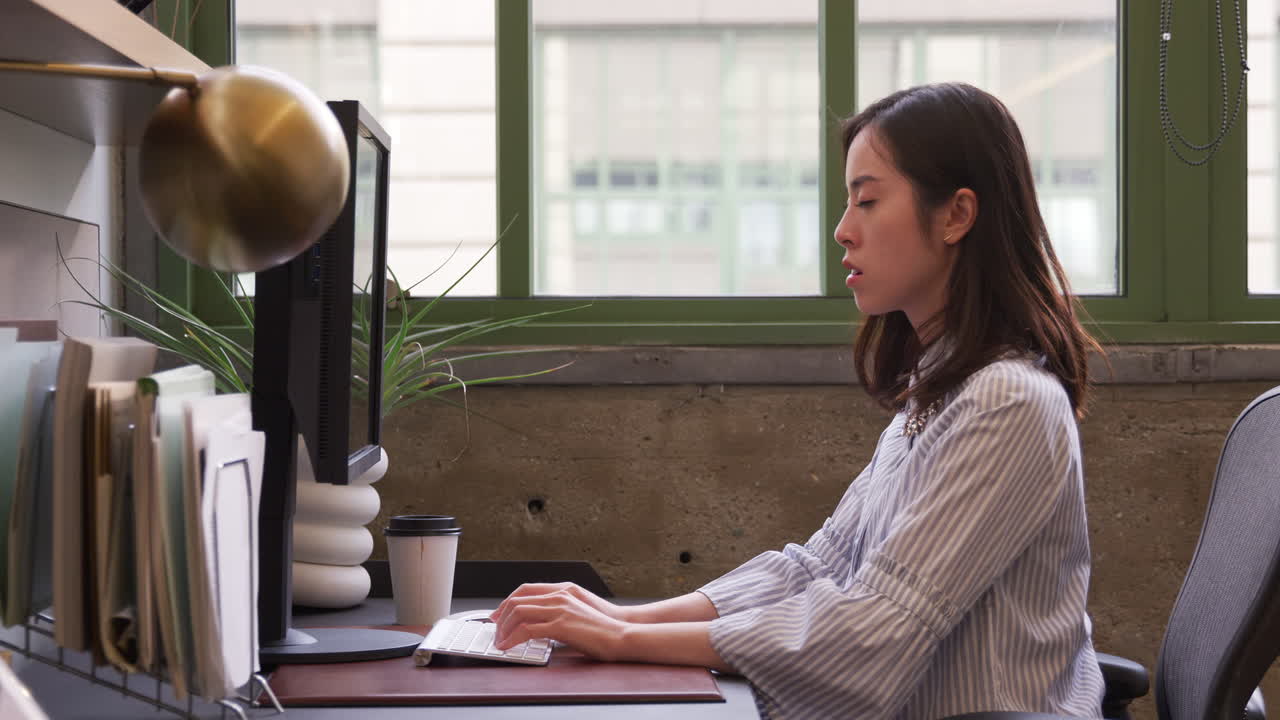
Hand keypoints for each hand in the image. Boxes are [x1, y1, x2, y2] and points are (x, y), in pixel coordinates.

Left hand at [489, 583, 630, 660]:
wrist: (621, 634)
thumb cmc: (602, 627)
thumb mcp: (577, 612)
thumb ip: (559, 611)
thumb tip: (539, 622)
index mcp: (563, 590)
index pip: (525, 589)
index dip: (507, 602)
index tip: (498, 615)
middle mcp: (559, 596)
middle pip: (517, 600)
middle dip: (500, 617)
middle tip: (494, 631)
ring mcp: (560, 609)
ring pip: (519, 613)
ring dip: (503, 629)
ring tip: (500, 641)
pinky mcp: (561, 625)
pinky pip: (527, 630)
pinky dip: (513, 639)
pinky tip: (509, 646)